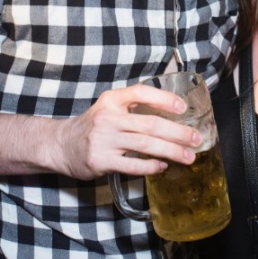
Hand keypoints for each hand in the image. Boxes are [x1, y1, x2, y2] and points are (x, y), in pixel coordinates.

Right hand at [48, 83, 203, 179]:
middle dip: (178, 132)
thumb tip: (171, 112)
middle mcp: (108, 118)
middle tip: (196, 138)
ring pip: (145, 145)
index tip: (183, 107)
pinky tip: (163, 166)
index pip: (141, 93)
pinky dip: (151, 166)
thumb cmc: (92, 126)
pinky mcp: (102, 161)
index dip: (164, 98)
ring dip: (171, 151)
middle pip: (150, 124)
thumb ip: (133, 107)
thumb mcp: (108, 108)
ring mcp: (104, 140)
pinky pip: (133, 165)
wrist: (61, 145)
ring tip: (188, 156)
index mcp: (111, 100)